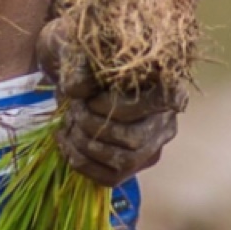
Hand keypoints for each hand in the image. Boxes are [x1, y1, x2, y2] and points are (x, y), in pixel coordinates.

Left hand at [37, 16, 184, 186]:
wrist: (76, 67)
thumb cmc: (84, 54)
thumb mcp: (80, 51)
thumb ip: (82, 68)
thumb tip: (79, 92)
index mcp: (166, 83)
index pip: (162, 101)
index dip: (119, 106)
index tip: (89, 98)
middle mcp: (166, 119)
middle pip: (136, 138)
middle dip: (93, 127)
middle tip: (72, 109)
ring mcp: (152, 145)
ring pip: (124, 161)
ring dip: (85, 145)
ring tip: (67, 123)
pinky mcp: (133, 163)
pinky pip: (111, 177)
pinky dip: (81, 163)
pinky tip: (64, 141)